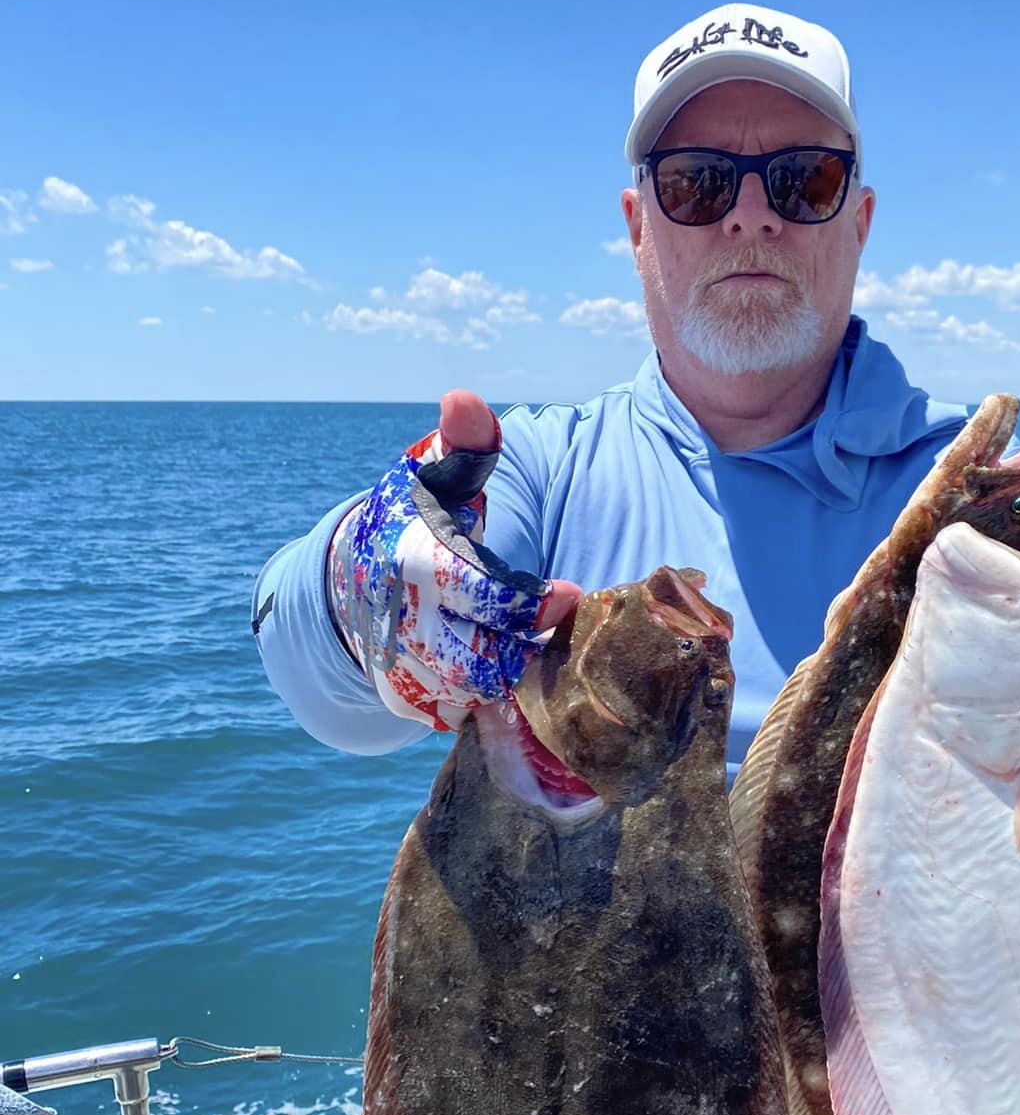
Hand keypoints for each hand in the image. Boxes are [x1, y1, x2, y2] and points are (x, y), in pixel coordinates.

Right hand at [327, 389, 580, 729]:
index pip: (482, 594)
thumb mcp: (436, 473)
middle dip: (523, 643)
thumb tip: (464, 400)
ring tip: (523, 641)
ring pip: (475, 692)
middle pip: (485, 657)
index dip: (531, 601)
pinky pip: (462, 714)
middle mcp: (401, 622)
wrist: (355, 575)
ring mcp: (398, 667)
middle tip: (547, 624)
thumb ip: (464, 444)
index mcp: (415, 562)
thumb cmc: (416, 516)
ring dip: (509, 670)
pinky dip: (487, 696)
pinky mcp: (404, 700)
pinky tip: (498, 663)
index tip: (568, 594)